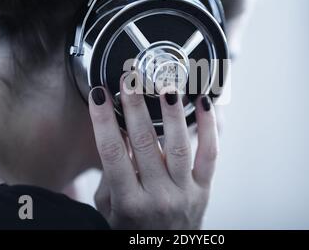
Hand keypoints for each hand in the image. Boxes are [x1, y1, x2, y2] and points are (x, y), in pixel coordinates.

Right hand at [88, 76, 218, 229]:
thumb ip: (111, 174)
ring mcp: (185, 192)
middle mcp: (158, 197)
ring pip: (179, 145)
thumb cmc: (130, 229)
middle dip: (134, 107)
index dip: (103, 121)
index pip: (112, 154)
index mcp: (129, 203)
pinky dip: (209, 126)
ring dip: (172, 112)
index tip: (98, 95)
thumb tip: (117, 133)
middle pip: (145, 144)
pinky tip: (204, 102)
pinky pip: (210, 153)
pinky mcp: (204, 188)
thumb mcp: (109, 208)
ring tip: (165, 85)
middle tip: (129, 80)